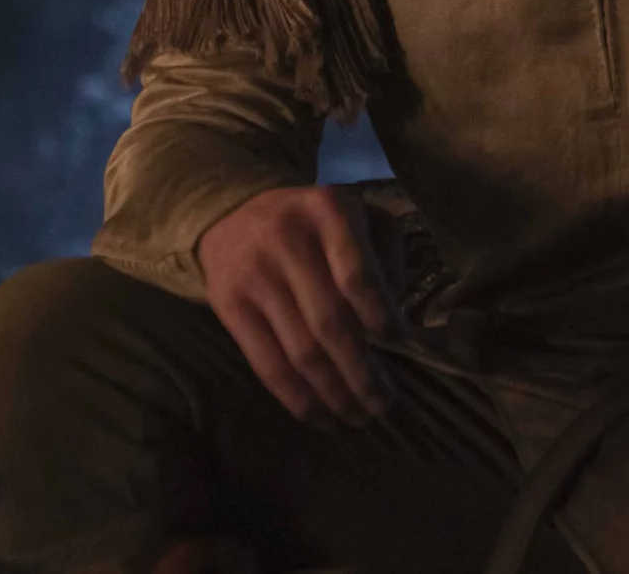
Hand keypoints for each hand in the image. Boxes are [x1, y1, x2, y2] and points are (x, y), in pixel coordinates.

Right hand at [198, 185, 400, 426]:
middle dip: (362, 371)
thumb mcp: (356, 215)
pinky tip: (320, 415)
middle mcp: (288, 240)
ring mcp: (254, 275)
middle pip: (329, 321)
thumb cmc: (313, 222)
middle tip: (385, 404)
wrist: (232, 212)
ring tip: (359, 418)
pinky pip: (265, 363)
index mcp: (328, 210)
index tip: (400, 345)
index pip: (358, 275)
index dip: (380, 317)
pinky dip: (296, 397)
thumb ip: (384, 256)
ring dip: (333, 393)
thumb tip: (397, 321)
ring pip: (299, 350)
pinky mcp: (228, 306)